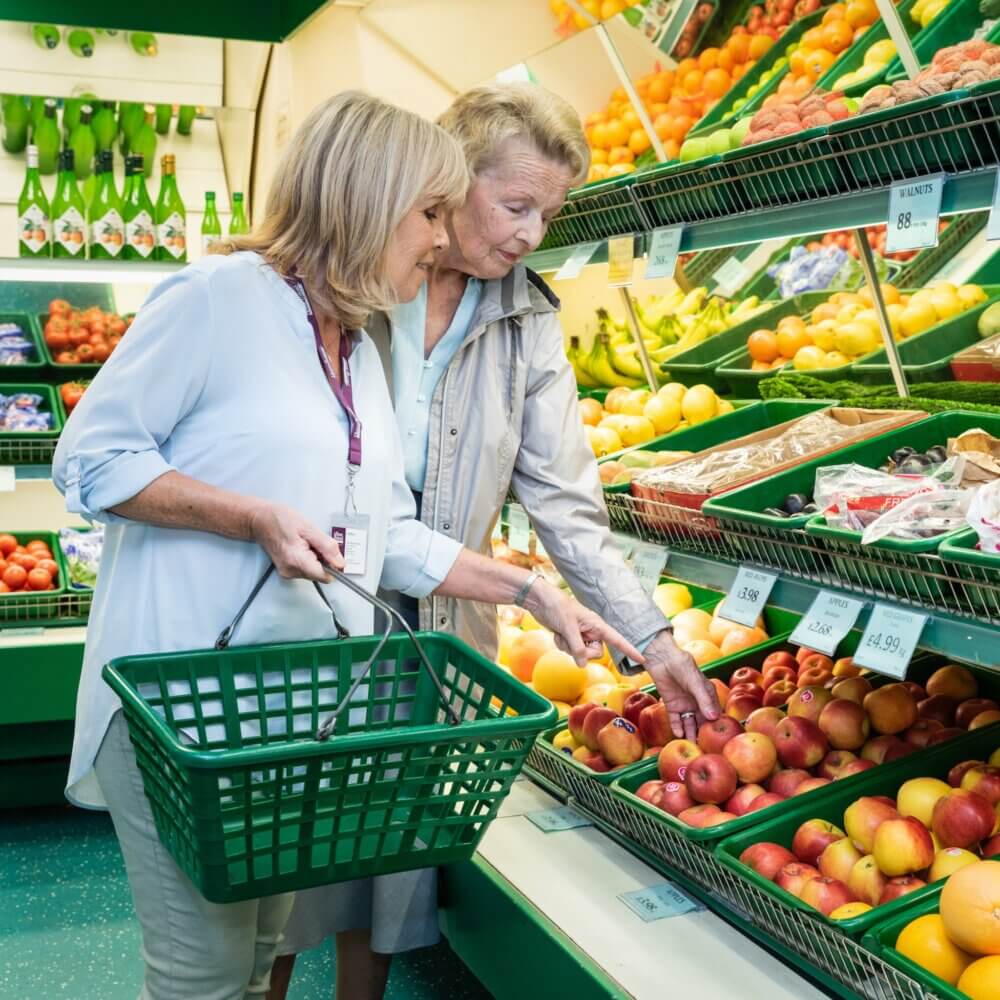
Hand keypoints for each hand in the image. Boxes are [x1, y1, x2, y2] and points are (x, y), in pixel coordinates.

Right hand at [248, 502, 344, 581]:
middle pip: (320, 574)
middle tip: (313, 542)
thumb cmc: (281, 520)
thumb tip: (340, 563)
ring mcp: (287, 573)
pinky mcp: (287, 571)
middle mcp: (291, 572)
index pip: (326, 576)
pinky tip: (301, 547)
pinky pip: (306, 569)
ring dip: (316, 558)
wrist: (260, 520)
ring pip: (314, 572)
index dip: (333, 565)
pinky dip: (308, 559)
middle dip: (323, 559)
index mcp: (297, 561)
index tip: (330, 552)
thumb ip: (327, 547)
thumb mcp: (309, 528)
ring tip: (305, 542)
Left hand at [524, 581, 643, 666]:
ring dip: (569, 647)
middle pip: (596, 653)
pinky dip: (563, 645)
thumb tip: (583, 664)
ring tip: (562, 633)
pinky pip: (571, 650)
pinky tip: (557, 634)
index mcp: (596, 624)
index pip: (617, 639)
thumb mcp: (568, 627)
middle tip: (571, 640)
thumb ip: (577, 647)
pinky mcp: (570, 637)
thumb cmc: (556, 606)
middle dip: (582, 651)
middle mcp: (591, 630)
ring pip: (582, 653)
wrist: (540, 600)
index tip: (641, 659)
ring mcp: (581, 634)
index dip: (629, 649)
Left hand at [643, 630, 720, 740]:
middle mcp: (698, 702)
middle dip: (702, 733)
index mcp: (708, 695)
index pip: (714, 713)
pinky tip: (678, 734)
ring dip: (690, 733)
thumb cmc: (682, 665)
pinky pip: (675, 719)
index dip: (716, 725)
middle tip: (704, 747)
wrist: (661, 658)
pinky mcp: (672, 705)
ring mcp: (685, 704)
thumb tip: (713, 717)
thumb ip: (703, 699)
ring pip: (689, 723)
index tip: (718, 738)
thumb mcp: (695, 681)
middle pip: (702, 721)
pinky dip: (677, 727)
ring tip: (691, 744)